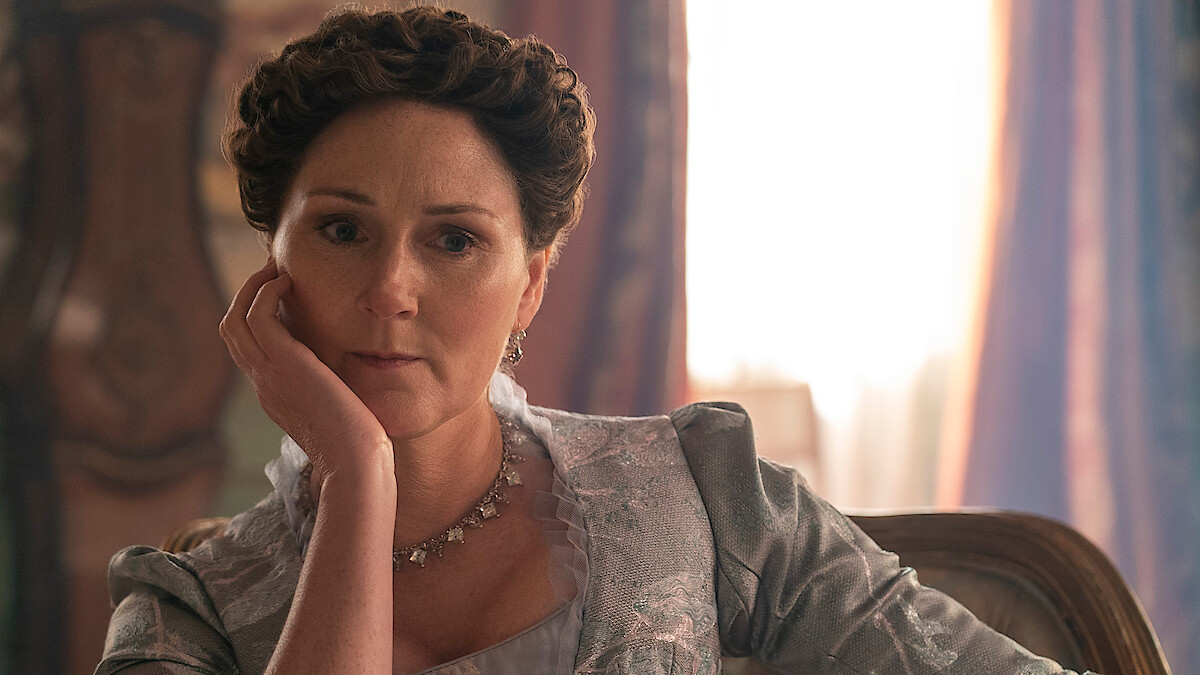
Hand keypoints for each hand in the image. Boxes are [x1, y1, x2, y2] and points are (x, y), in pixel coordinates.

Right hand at [220, 260, 393, 483]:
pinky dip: (267, 293)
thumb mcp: (340, 412)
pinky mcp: (284, 365)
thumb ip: (335, 391)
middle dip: (248, 295)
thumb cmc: (359, 448)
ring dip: (254, 287)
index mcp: (275, 395)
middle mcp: (264, 384)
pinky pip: (259, 317)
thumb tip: (349, 374)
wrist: (354, 466)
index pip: (251, 348)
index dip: (259, 316)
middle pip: (232, 330)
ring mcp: (268, 375)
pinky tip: (290, 283)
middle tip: (272, 271)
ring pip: (236, 320)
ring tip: (277, 269)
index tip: (282, 293)